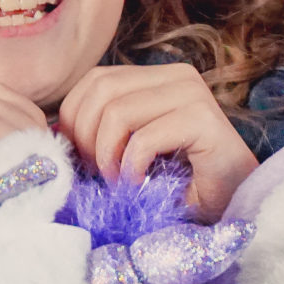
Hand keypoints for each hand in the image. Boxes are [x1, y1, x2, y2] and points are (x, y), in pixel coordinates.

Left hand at [58, 63, 257, 219]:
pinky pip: (143, 139)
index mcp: (155, 77)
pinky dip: (131, 169)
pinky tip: (141, 187)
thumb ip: (98, 132)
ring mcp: (192, 93)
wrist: (233, 208)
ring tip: (120, 183)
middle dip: (86, 140)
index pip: (92, 81)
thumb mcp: (128, 151)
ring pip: (116, 112)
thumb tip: (50, 130)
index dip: (75, 122)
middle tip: (100, 176)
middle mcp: (176, 76)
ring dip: (107, 158)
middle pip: (99, 92)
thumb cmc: (179, 185)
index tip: (84, 162)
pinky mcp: (204, 119)